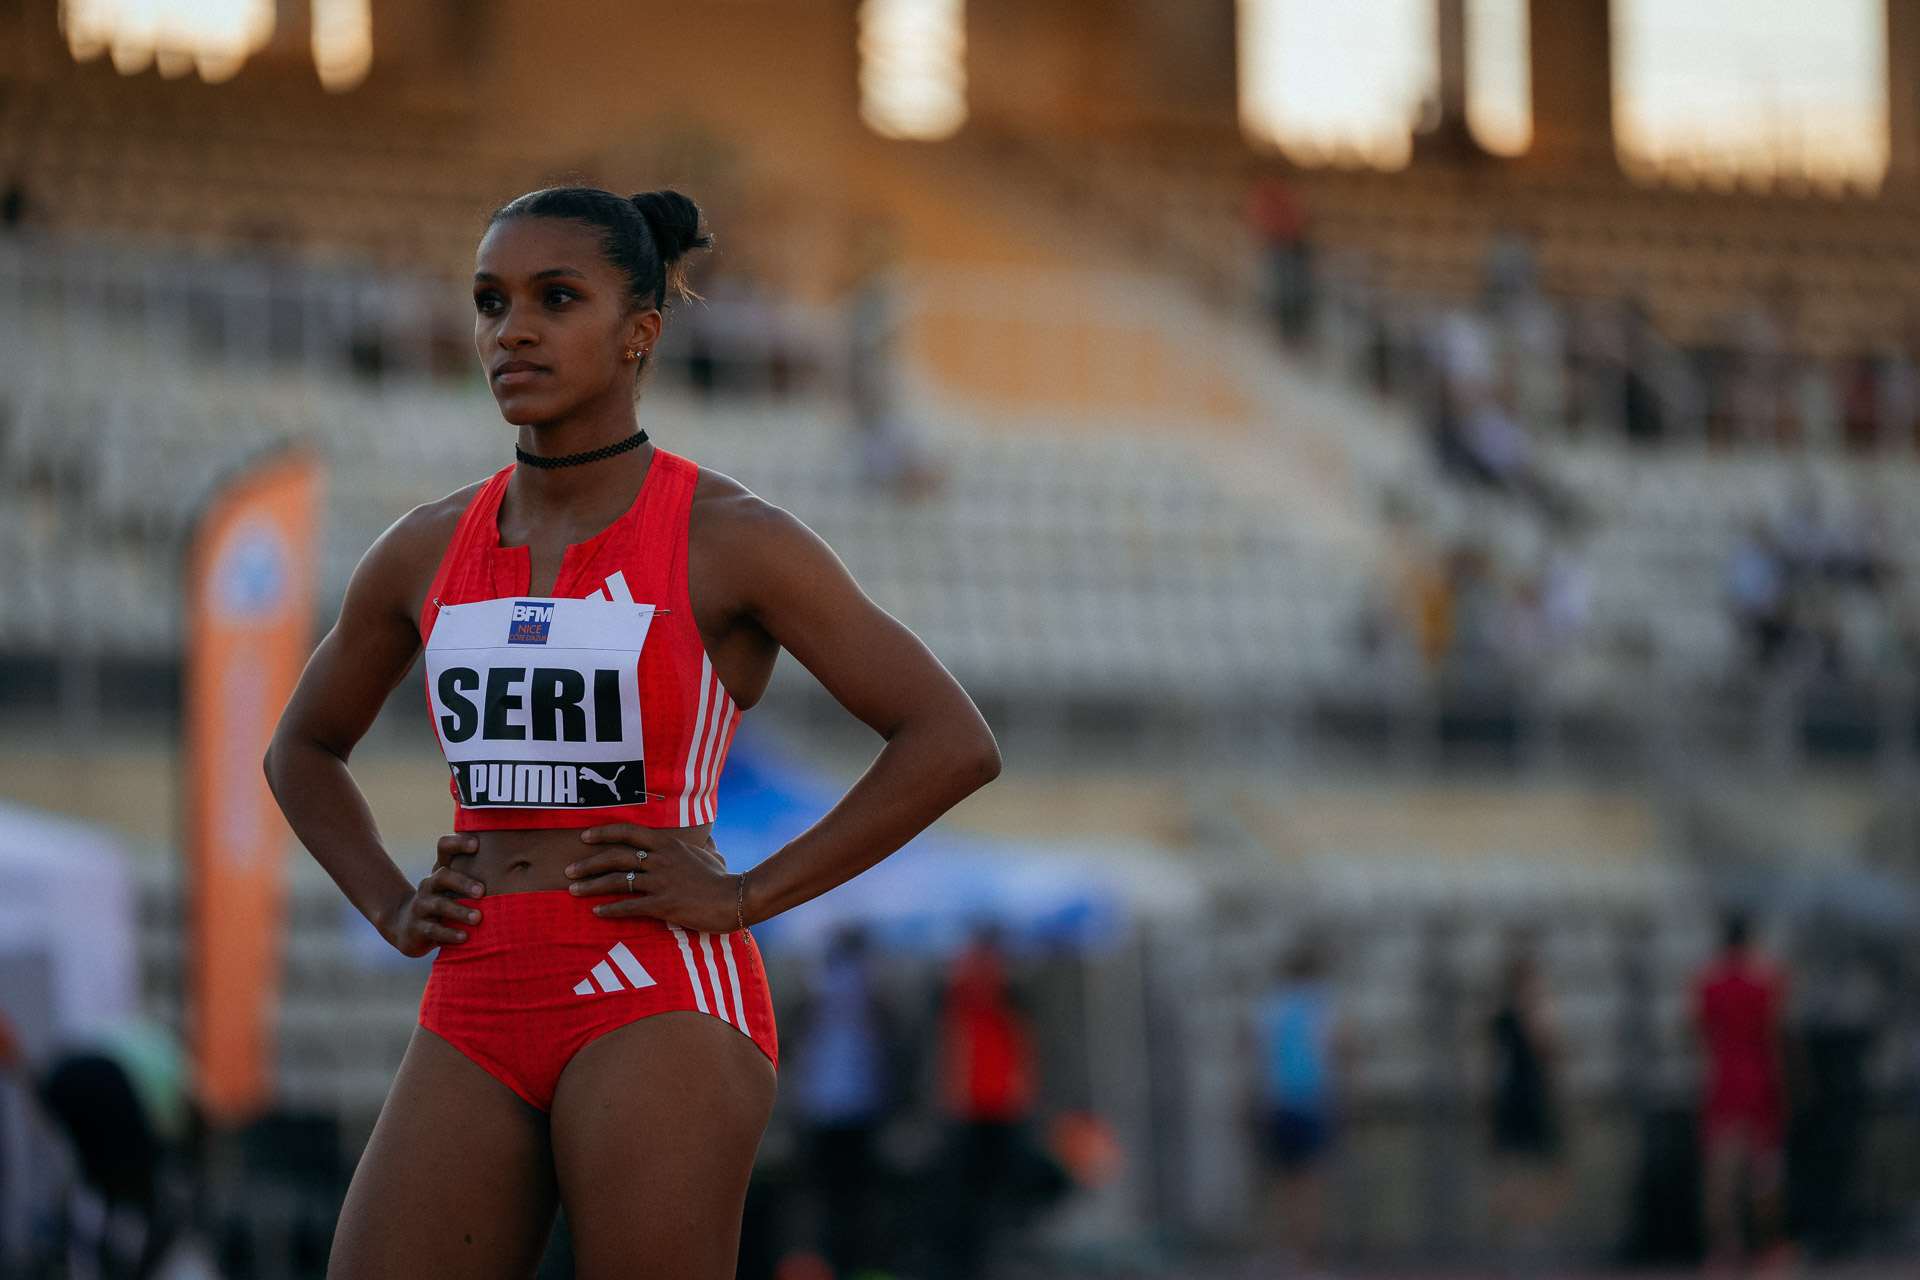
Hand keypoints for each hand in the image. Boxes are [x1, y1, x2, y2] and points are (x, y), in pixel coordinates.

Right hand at [378, 834, 485, 957]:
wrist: (405, 926)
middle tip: (483, 892)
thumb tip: (524, 866)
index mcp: (441, 870)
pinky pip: (433, 930)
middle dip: (463, 882)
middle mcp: (429, 884)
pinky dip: (450, 934)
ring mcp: (421, 906)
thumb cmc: (444, 902)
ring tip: (479, 919)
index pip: (444, 847)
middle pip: (443, 876)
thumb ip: (479, 876)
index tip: (477, 845)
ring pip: (439, 905)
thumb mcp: (455, 888)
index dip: (458, 843)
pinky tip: (465, 938)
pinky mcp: (417, 928)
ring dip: (460, 912)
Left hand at [567, 824, 745, 933]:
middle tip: (568, 870)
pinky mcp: (664, 905)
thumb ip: (700, 845)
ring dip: (592, 886)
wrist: (736, 899)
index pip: (629, 831)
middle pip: (616, 857)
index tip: (584, 837)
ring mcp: (662, 882)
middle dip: (588, 863)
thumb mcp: (711, 854)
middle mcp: (662, 859)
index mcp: (669, 844)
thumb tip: (704, 840)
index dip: (604, 833)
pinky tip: (597, 912)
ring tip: (572, 891)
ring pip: (618, 881)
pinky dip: (611, 909)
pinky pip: (630, 906)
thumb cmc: (723, 878)